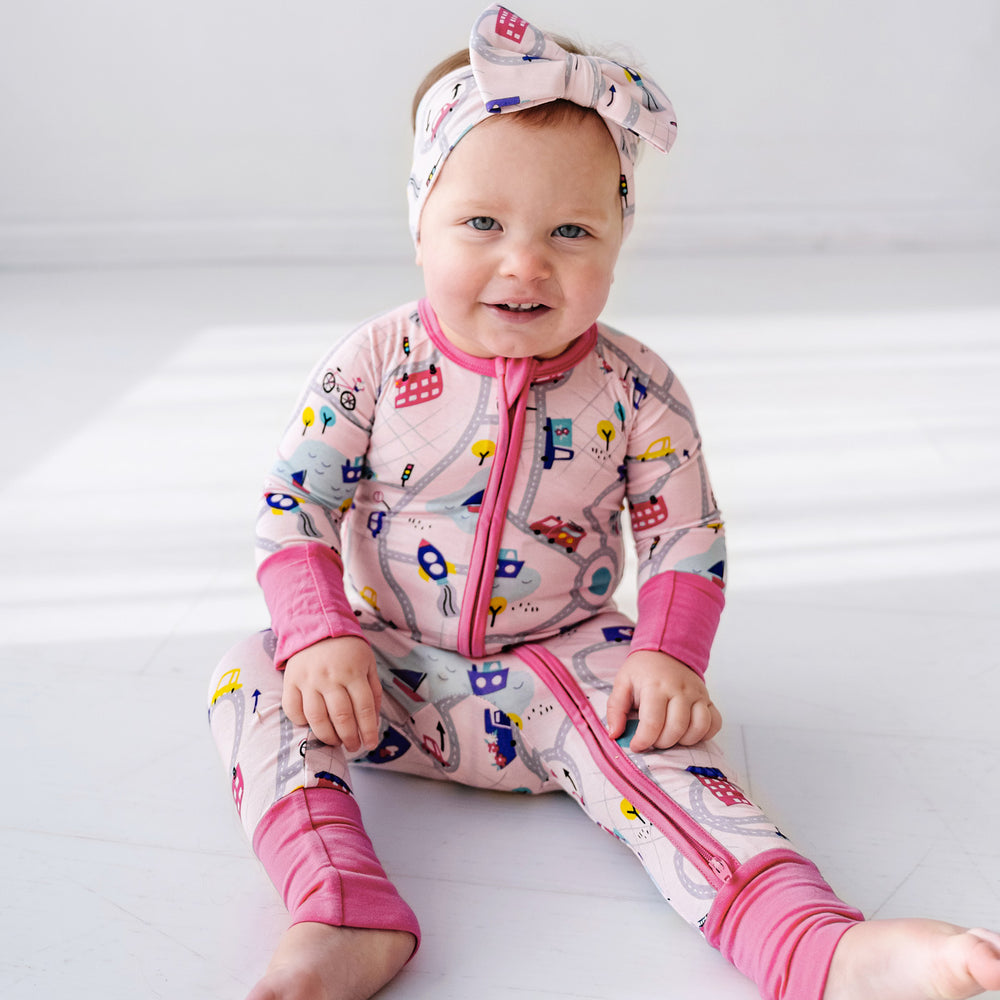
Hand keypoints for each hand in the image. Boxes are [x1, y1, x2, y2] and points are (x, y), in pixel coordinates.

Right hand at [282, 636, 380, 752]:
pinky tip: (311, 726)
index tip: (370, 744)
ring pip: (317, 718)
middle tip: (353, 747)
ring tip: (335, 741)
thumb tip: (373, 721)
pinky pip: (293, 710)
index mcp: (354, 672)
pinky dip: (302, 723)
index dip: (368, 730)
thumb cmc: (347, 650)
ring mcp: (309, 680)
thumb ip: (373, 691)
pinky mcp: (291, 681)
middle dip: (349, 738)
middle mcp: (331, 677)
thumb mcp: (368, 663)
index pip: (364, 708)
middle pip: (341, 717)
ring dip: (328, 736)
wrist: (317, 627)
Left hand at [606, 650, 721, 752]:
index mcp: (656, 686)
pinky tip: (689, 733)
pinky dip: (704, 734)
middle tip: (651, 739)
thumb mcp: (622, 683)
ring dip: (683, 741)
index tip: (636, 745)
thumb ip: (615, 709)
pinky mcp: (708, 699)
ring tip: (669, 737)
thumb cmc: (642, 671)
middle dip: (661, 743)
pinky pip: (715, 723)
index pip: (653, 722)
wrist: (666, 652)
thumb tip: (614, 734)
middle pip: (676, 729)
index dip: (643, 740)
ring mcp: (697, 694)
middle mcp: (680, 690)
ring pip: (698, 728)